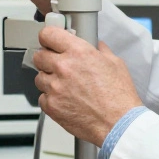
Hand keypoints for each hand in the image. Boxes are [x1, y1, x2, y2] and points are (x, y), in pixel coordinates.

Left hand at [32, 27, 142, 144]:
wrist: (118, 124)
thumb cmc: (119, 96)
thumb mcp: (115, 63)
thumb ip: (100, 51)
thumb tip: (96, 45)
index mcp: (78, 52)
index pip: (48, 34)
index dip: (48, 38)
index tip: (50, 42)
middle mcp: (63, 67)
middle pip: (39, 56)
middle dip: (47, 59)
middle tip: (59, 66)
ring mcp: (55, 87)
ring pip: (39, 77)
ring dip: (49, 80)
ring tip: (66, 87)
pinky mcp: (51, 105)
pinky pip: (42, 97)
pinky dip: (51, 98)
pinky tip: (66, 100)